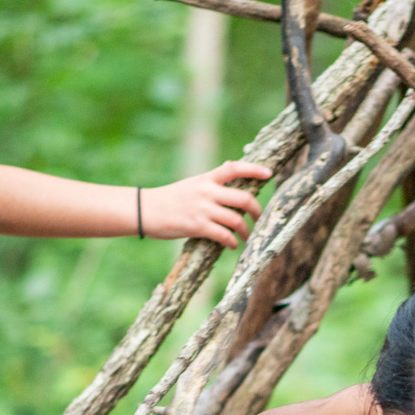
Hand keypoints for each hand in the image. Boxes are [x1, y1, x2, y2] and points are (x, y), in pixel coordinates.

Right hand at [140, 160, 272, 248]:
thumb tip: (230, 173)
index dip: (254, 169)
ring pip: (237, 220)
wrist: (145, 210)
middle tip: (259, 219)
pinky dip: (232, 243)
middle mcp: (207, 192)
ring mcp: (203, 209)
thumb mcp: (191, 184)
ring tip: (246, 237)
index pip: (234, 168)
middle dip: (257, 211)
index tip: (269, 173)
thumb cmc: (169, 199)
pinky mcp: (197, 226)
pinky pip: (224, 235)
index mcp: (206, 179)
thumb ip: (211, 182)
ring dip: (246, 231)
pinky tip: (232, 245)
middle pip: (243, 198)